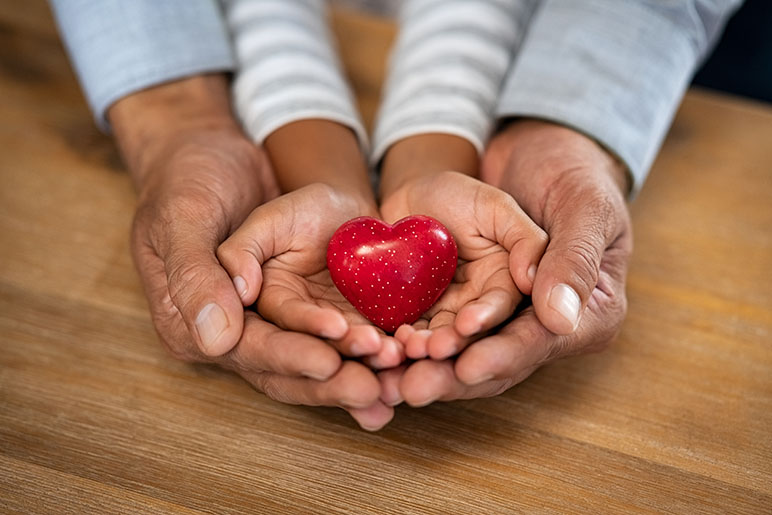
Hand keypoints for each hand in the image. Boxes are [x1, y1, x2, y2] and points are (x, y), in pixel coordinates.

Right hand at [113, 76, 390, 430]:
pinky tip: (403, 364)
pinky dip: (369, 351)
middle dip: (331, 380)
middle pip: (286, 369)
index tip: (328, 362)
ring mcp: (274, 321)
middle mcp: (236, 331)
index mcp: (194, 319)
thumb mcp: (186, 216)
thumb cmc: (192, 180)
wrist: (219, 155)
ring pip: (318, 358)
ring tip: (397, 378)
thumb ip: (197, 274)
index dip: (289, 357)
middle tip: (373, 389)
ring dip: (357, 371)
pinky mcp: (306, 306)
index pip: (247, 348)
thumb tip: (216, 337)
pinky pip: (340, 335)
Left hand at [380, 171, 547, 360]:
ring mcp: (445, 313)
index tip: (468, 325)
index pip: (504, 309)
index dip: (487, 319)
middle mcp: (479, 305)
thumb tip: (535, 282)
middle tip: (433, 349)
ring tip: (409, 348)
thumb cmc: (459, 195)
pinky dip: (399, 341)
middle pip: (470, 334)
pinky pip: (409, 331)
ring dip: (425, 348)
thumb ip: (525, 240)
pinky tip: (388, 342)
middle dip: (452, 344)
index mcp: (506, 283)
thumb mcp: (496, 207)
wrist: (411, 198)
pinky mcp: (415, 315)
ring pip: (438, 338)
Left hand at [387, 120, 632, 406]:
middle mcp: (541, 324)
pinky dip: (409, 341)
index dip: (501, 356)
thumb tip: (560, 318)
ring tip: (390, 375)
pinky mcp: (465, 302)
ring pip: (461, 351)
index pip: (540, 341)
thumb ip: (572, 258)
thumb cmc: (568, 173)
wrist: (526, 152)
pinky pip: (436, 327)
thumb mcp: (581, 206)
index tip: (466, 367)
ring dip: (425, 365)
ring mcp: (500, 316)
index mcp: (587, 312)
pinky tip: (381, 351)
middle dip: (452, 375)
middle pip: (496, 359)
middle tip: (413, 388)